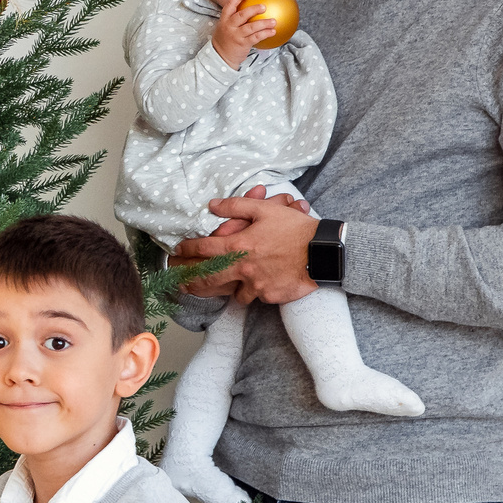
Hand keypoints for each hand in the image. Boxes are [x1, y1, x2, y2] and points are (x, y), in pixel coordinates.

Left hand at [170, 188, 318, 305]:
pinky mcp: (271, 296)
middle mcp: (243, 269)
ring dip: (231, 288)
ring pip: (235, 293)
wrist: (324, 253)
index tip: (178, 250)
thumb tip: (212, 205)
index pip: (204, 249)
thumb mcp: (266, 210)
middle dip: (193, 281)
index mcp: (239, 246)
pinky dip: (256, 292)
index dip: (187, 249)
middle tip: (182, 282)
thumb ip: (236, 206)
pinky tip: (259, 285)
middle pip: (209, 278)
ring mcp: (257, 286)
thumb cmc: (296, 229)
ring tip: (226, 286)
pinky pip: (257, 297)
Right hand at [210, 0, 284, 67]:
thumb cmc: (226, 40)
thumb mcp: (225, 27)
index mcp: (224, 20)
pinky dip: (265, 34)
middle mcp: (229, 26)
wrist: (220, 57)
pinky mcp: (242, 44)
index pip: (229, 6)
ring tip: (274, 21)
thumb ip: (234, 19)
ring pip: (251, 27)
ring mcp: (236, 35)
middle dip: (253, 10)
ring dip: (264, 23)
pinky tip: (273, 32)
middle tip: (264, 7)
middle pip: (241, 15)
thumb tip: (250, 9)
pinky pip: (256, 37)